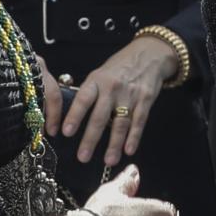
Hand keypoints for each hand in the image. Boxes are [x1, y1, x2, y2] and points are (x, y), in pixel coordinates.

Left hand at [47, 37, 178, 165]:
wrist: (148, 55)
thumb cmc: (119, 67)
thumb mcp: (100, 74)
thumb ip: (89, 93)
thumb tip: (71, 115)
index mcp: (96, 80)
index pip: (83, 99)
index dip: (74, 116)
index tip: (66, 132)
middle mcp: (112, 88)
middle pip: (100, 116)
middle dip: (91, 138)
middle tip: (83, 156)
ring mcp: (130, 95)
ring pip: (120, 123)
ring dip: (114, 144)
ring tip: (108, 160)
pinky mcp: (145, 101)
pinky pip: (138, 122)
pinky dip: (134, 137)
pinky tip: (128, 150)